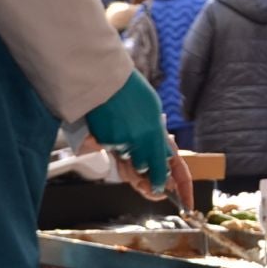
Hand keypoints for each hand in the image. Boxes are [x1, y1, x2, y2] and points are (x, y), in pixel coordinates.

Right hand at [85, 72, 169, 189]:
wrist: (103, 79)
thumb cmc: (131, 90)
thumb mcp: (153, 109)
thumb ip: (157, 133)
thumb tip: (163, 152)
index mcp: (154, 134)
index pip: (161, 169)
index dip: (162, 182)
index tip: (163, 189)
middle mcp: (137, 143)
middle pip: (142, 168)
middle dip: (143, 164)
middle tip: (141, 148)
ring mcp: (118, 143)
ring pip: (126, 159)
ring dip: (128, 151)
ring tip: (125, 127)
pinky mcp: (103, 141)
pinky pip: (111, 149)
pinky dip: (113, 141)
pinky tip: (113, 124)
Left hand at [103, 134, 190, 202]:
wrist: (113, 116)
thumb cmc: (139, 126)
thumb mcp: (154, 148)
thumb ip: (161, 170)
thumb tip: (165, 189)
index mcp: (170, 154)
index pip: (183, 177)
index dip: (186, 193)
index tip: (188, 208)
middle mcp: (159, 160)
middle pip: (160, 185)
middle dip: (149, 186)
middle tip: (140, 181)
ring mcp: (144, 163)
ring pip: (142, 183)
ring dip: (134, 174)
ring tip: (128, 159)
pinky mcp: (129, 164)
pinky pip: (129, 176)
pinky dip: (125, 171)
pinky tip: (122, 158)